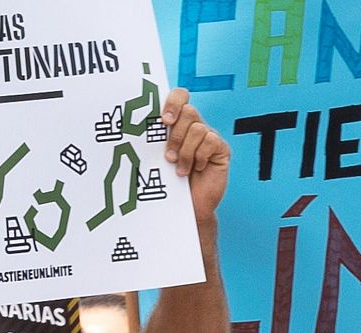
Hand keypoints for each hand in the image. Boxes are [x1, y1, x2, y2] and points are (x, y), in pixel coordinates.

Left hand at [161, 87, 229, 223]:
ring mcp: (210, 136)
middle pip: (188, 111)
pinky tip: (197, 169)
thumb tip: (140, 124)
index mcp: (179, 123)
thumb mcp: (158, 157)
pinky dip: (200, 157)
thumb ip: (156, 139)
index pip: (180, 96)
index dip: (173, 103)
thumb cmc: (170, 182)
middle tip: (168, 156)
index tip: (164, 121)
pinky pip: (210, 141)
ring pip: (198, 129)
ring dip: (185, 152)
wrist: (188, 207)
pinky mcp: (221, 149)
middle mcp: (196, 126)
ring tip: (180, 169)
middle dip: (175, 136)